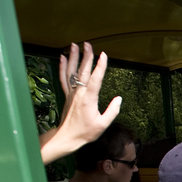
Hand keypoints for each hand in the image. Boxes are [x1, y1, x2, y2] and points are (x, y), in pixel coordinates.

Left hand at [42, 42, 121, 162]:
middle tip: (88, 44)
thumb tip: (119, 99)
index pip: (96, 79)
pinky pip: (63, 78)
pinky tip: (62, 57)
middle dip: (87, 56)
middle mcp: (79, 93)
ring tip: (74, 45)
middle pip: (83, 71)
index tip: (104, 55)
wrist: (67, 137)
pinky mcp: (67, 95)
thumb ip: (112, 111)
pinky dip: (62, 67)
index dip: (100, 66)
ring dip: (73, 57)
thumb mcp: (103, 124)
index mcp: (89, 99)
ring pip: (71, 71)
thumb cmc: (86, 132)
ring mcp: (71, 93)